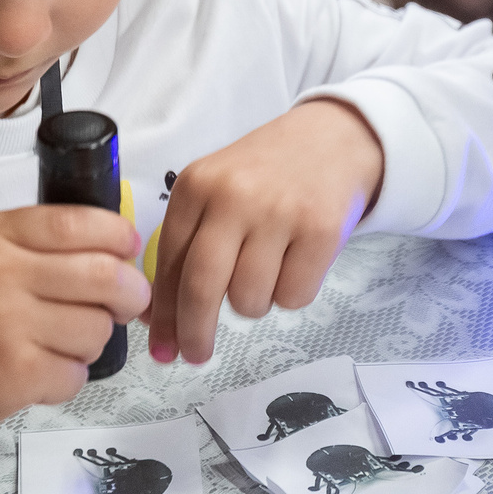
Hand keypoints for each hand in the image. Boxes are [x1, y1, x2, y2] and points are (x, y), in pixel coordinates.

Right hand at [0, 202, 146, 493]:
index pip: (80, 222)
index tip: (127, 255)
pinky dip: (64, 381)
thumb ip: (31, 248)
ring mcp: (6, 324)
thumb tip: (114, 251)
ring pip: (96, 329)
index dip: (119, 239)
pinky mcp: (12, 373)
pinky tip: (33, 378)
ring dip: (89, 344)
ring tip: (53, 348)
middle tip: (125, 306)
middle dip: (130, 294)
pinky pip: (75, 374)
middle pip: (105, 274)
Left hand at [149, 98, 384, 365]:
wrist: (333, 138)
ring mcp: (280, 212)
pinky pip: (293, 297)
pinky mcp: (322, 230)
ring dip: (254, 303)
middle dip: (195, 332)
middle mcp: (234, 196)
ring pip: (249, 300)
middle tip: (196, 355)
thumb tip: (160, 321)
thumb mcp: (216, 192)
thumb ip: (187, 245)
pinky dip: (292, 293)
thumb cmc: (266, 175)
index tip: (161, 348)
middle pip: (202, 287)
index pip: (169, 264)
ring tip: (267, 270)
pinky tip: (296, 262)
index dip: (163, 315)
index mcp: (197, 186)